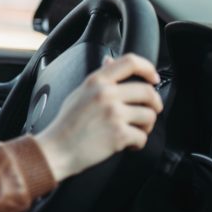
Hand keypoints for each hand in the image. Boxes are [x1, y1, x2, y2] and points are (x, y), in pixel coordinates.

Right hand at [35, 53, 162, 182]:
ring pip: (149, 115)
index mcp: (96, 81)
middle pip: (147, 91)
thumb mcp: (79, 93)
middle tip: (150, 111)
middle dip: (154, 104)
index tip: (153, 78)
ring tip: (134, 130)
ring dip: (146, 126)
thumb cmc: (66, 124)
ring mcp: (113, 114)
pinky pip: (143, 136)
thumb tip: (110, 61)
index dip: (148, 68)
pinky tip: (126, 144)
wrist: (57, 150)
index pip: (130, 62)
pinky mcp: (118, 134)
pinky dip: (137, 143)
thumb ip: (98, 78)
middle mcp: (105, 94)